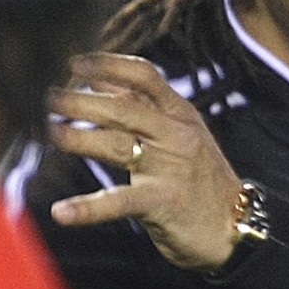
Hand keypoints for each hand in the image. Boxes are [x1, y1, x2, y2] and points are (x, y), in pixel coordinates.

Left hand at [47, 52, 241, 271]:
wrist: (237, 225)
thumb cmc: (200, 178)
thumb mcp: (181, 134)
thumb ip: (144, 108)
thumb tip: (102, 80)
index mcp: (181, 115)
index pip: (146, 77)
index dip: (110, 65)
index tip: (77, 62)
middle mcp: (177, 135)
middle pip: (125, 109)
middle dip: (83, 101)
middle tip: (51, 98)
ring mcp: (171, 168)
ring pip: (118, 146)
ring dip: (79, 138)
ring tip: (53, 132)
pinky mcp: (164, 202)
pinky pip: (120, 202)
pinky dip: (88, 208)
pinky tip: (60, 212)